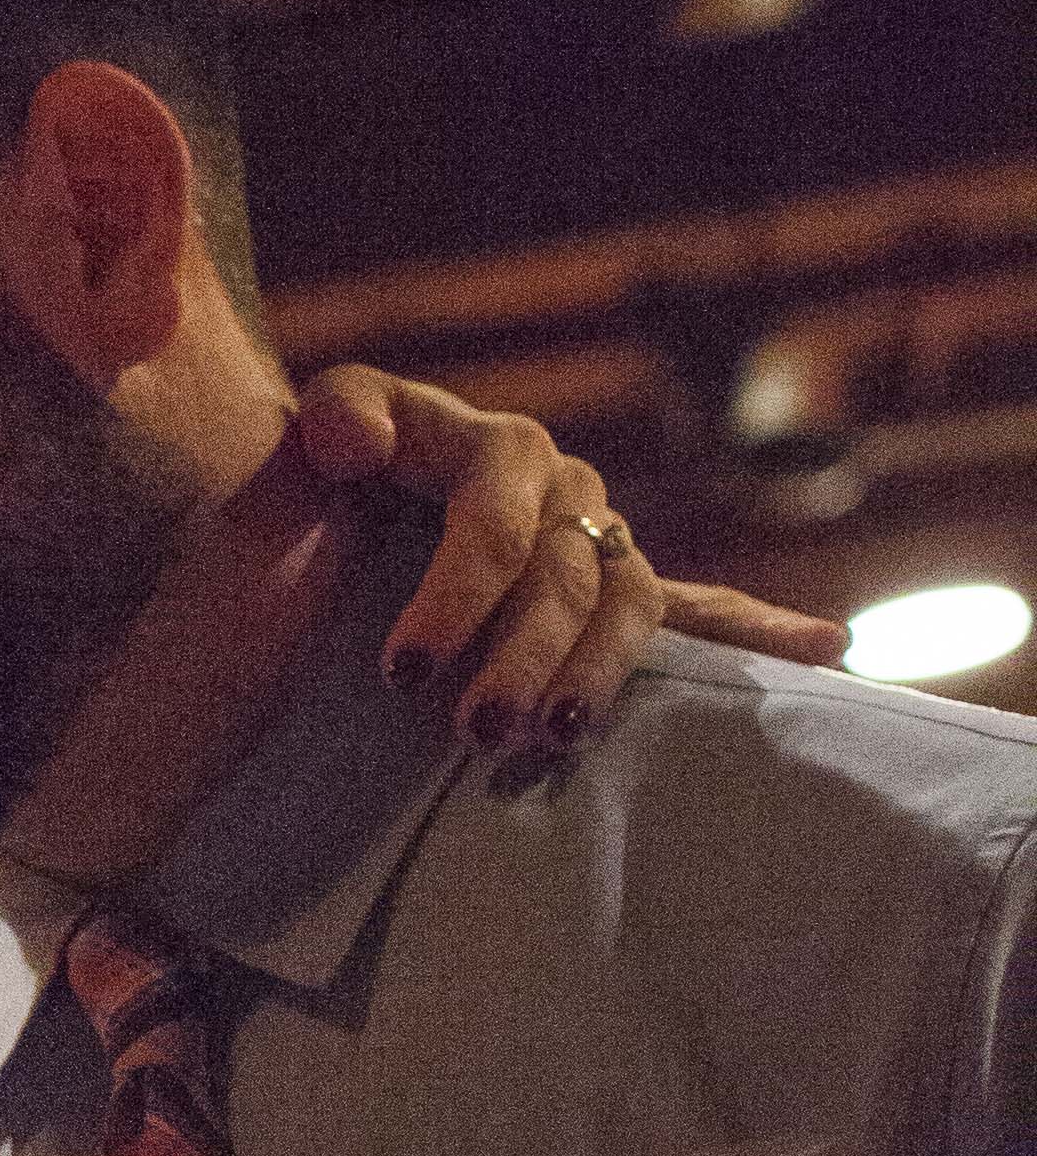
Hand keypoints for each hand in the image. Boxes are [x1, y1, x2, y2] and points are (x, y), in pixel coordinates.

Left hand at [293, 366, 847, 742]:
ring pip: (629, 610)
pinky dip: (760, 629)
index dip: (452, 596)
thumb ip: (340, 419)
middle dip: (521, 659)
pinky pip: (703, 608)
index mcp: (501, 450)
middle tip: (474, 729)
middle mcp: (566, 490)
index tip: (402, 670)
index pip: (495, 526)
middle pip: (565, 580)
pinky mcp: (619, 591)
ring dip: (599, 676)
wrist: (349, 506)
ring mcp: (603, 540)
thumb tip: (352, 441)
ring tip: (558, 736)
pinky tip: (830, 649)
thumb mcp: (327, 431)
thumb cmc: (336, 470)